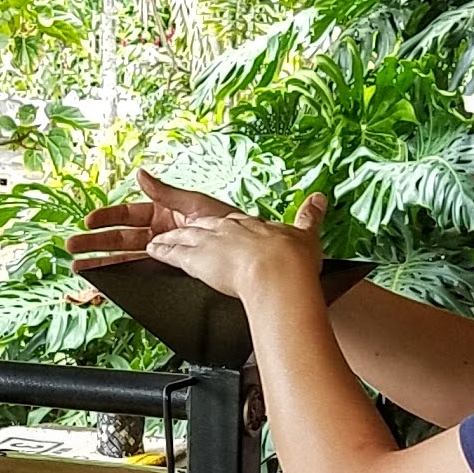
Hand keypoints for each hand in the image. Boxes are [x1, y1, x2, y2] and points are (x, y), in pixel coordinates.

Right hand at [66, 167, 237, 261]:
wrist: (248, 251)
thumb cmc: (228, 224)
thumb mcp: (194, 203)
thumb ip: (164, 192)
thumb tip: (140, 174)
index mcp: (165, 214)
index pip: (128, 216)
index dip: (107, 218)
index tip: (88, 221)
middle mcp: (161, 235)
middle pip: (121, 238)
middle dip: (95, 242)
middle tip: (71, 247)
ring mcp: (164, 254)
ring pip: (126, 257)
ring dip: (101, 260)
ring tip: (78, 266)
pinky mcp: (170, 270)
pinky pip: (142, 272)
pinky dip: (122, 275)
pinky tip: (105, 277)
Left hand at [147, 175, 327, 303]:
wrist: (279, 273)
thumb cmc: (292, 261)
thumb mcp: (306, 234)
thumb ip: (310, 216)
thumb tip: (319, 199)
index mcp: (251, 224)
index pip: (228, 221)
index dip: (219, 223)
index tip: (213, 224)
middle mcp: (226, 229)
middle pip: (200, 226)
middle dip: (187, 230)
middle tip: (173, 231)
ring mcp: (210, 243)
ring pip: (183, 237)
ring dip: (169, 239)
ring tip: (155, 242)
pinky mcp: (197, 260)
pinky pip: (173, 254)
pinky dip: (162, 251)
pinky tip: (153, 251)